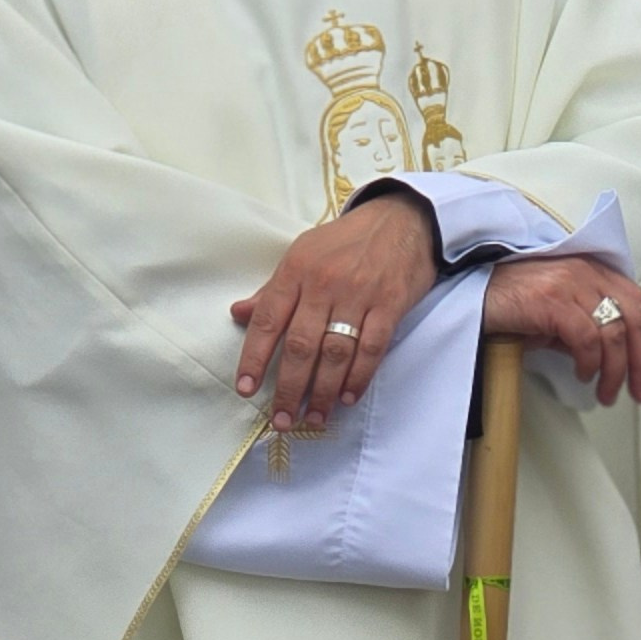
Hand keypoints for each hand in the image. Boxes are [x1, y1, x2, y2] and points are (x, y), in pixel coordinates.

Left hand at [231, 190, 440, 433]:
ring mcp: (358, 294)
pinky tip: (347, 398)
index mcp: (296, 270)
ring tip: (313, 418)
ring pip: (334, 353)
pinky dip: (358, 377)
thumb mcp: (303, 254)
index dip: (254, 358)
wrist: (401, 219)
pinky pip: (371, 348)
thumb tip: (239, 314)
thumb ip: (273, 290)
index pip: (268, 320)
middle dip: (288, 388)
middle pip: (300, 345)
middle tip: (281, 420)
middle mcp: (324, 283)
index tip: (245, 389)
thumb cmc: (346, 241)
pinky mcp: (389, 304)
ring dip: (322, 391)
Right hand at [479, 255, 640, 405]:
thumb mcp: (557, 311)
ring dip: (616, 372)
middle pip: (635, 318)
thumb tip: (613, 359)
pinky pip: (587, 339)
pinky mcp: (552, 300)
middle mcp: (587, 272)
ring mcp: (570, 284)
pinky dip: (590, 364)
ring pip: (615, 333)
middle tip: (640, 392)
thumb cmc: (510, 303)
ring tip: (606, 395)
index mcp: (593, 270)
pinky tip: (582, 376)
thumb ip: (587, 326)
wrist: (469, 292)